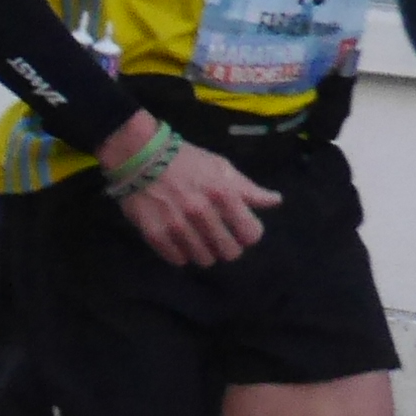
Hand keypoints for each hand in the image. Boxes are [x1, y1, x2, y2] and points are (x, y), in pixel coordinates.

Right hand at [101, 120, 281, 265]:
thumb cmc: (185, 160)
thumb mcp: (221, 167)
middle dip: (226, 246)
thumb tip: (275, 201)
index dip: (247, 233)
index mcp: (223, 194)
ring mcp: (177, 225)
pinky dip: (180, 253)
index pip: (251, 234)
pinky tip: (177, 240)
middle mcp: (202, 212)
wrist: (139, 155)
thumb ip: (248, 189)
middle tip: (216, 237)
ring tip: (195, 238)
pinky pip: (177, 260)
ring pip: (204, 260)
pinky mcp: (155, 234)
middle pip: (230, 253)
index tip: (238, 228)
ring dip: (203, 251)